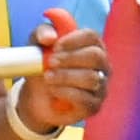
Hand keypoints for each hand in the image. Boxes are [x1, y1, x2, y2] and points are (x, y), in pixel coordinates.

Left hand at [19, 5, 107, 134]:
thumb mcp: (37, 45)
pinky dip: (66, 93)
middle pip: (96, 56)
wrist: (37, 97)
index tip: (55, 46)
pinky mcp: (94, 106)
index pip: (92, 37)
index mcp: (92, 45)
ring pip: (91, 78)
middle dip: (71, 58)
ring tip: (48, 77)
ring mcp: (101, 86)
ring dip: (66, 76)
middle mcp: (102, 65)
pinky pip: (85, 99)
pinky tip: (53, 90)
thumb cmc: (44, 66)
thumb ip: (42, 34)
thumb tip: (50, 37)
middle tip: (50, 62)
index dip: (74, 40)